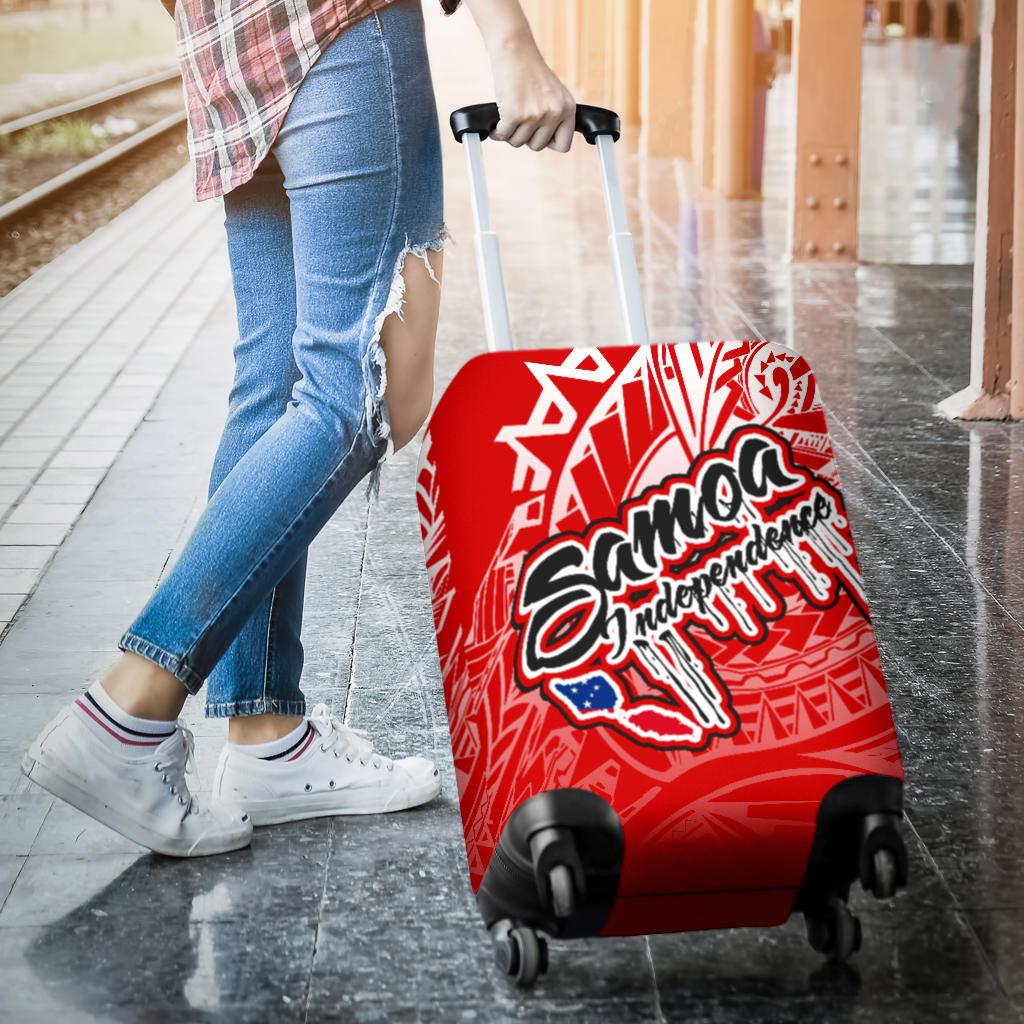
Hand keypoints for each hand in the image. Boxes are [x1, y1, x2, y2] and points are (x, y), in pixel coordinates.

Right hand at [487, 36, 575, 151]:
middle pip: (537, 146)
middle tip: (519, 122)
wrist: (514, 49)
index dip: (547, 142)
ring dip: (509, 133)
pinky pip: (503, 136)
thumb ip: (555, 116)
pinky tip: (497, 122)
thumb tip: (546, 142)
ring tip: (508, 117)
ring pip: (518, 142)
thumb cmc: (529, 70)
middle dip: (525, 137)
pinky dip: (497, 131)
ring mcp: (534, 114)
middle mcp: (554, 112)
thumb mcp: (553, 93)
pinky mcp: (514, 114)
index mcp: (567, 108)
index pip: (563, 145)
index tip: (537, 133)